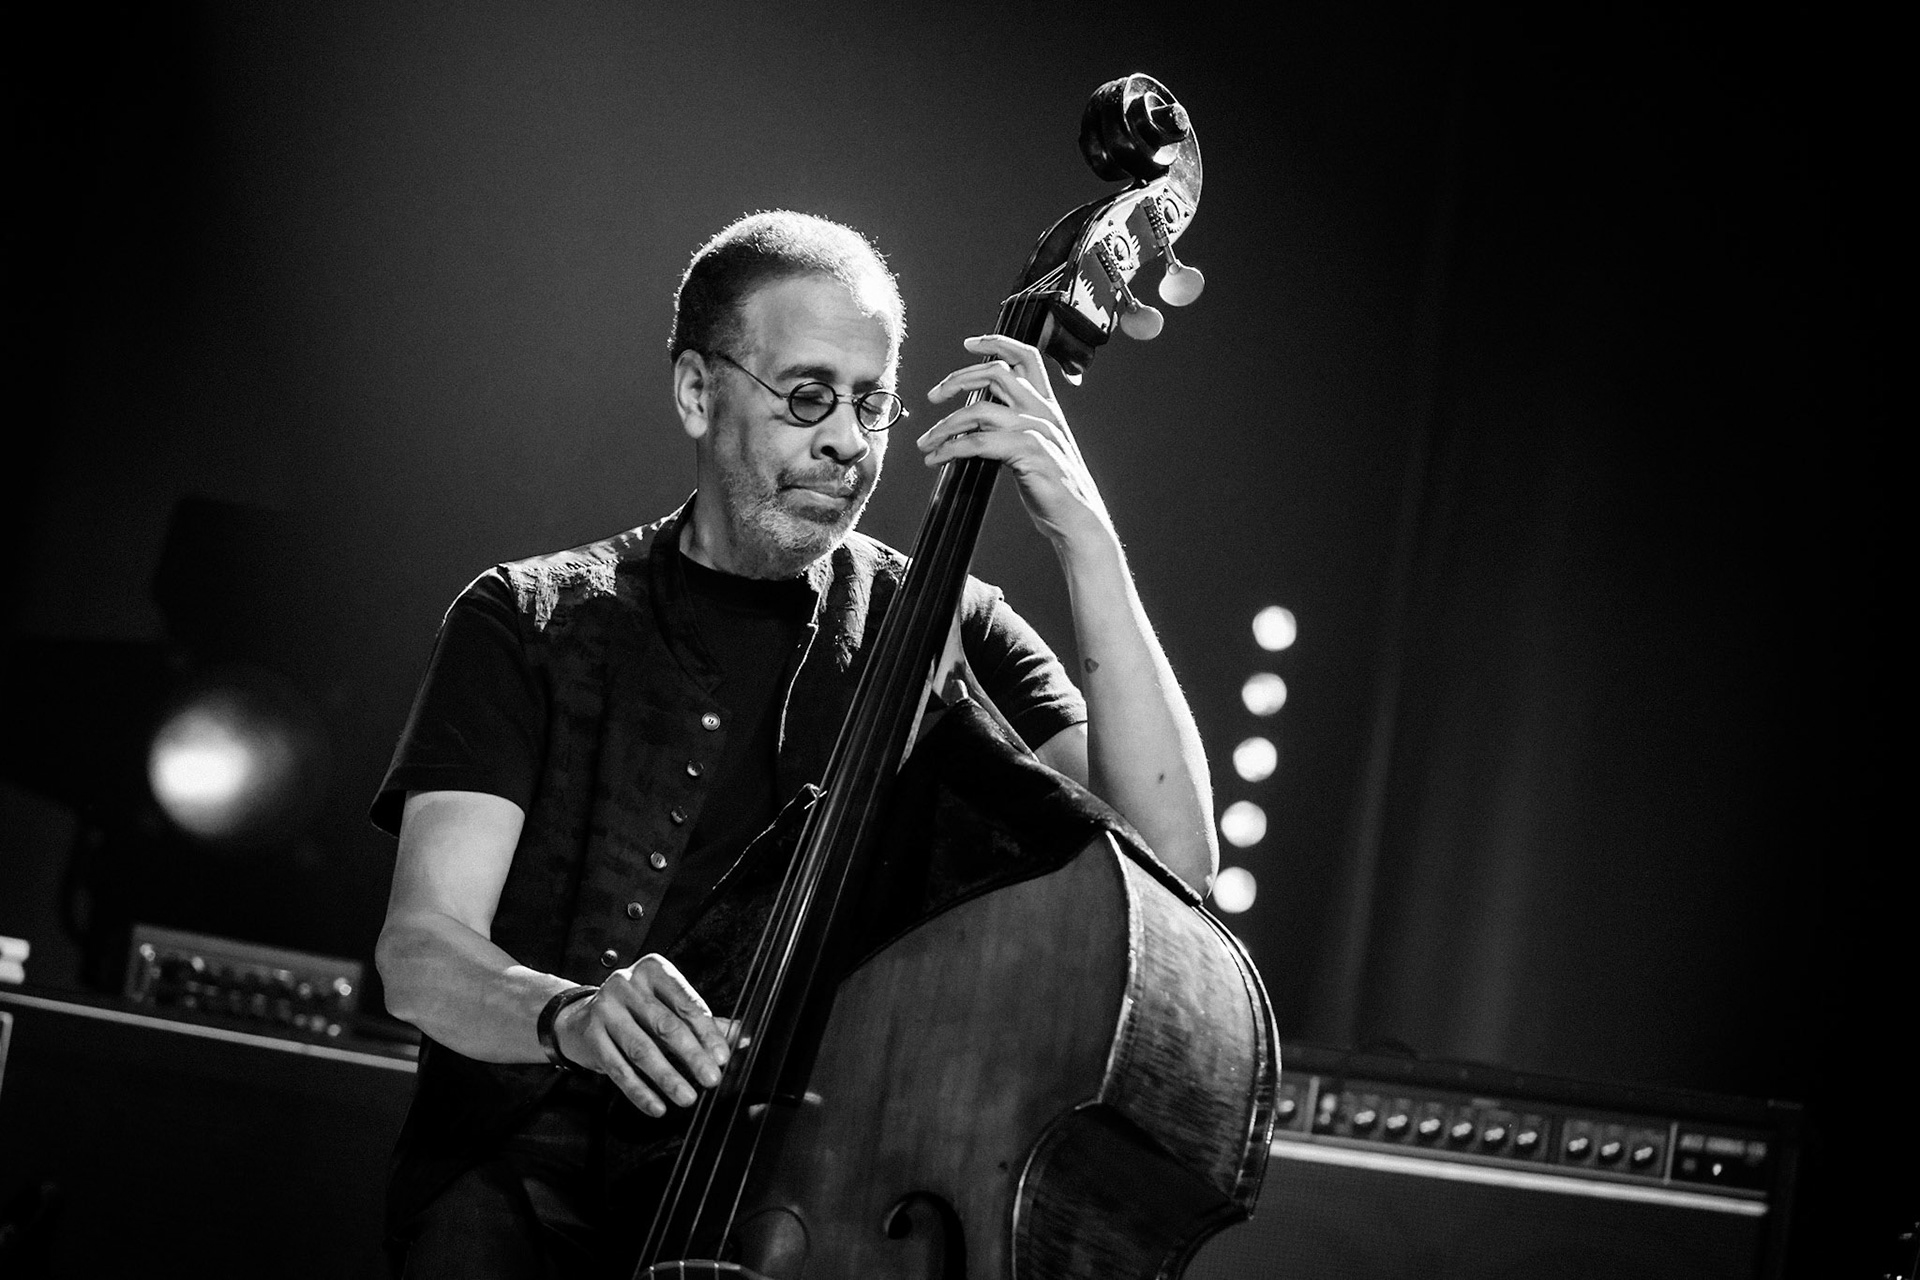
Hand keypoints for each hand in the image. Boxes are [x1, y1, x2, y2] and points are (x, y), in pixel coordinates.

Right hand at [553, 954, 738, 1116]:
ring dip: (668, 1078)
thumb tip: (741, 1035)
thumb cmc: (635, 1012)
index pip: (686, 1003)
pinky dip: (640, 1091)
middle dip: (692, 1056)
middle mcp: (627, 984)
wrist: (579, 1019)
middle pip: (666, 1026)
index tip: (723, 1056)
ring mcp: (605, 1010)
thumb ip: (703, 1021)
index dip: (707, 1033)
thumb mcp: (668, 1007)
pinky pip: (619, 1069)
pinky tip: (657, 1106)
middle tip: (711, 1079)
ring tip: (687, 1097)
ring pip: (642, 1049)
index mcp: (653, 970)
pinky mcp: (591, 1036)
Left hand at [921, 334, 1114, 548]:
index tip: (969, 343)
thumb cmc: (1053, 488)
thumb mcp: (1034, 448)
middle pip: (996, 374)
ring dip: (945, 426)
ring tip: (926, 443)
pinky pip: (980, 442)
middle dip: (957, 379)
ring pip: (980, 410)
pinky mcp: (1030, 452)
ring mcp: (1038, 430)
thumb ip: (1011, 428)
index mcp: (1047, 406)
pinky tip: (938, 458)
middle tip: (933, 396)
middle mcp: (1044, 412)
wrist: (1077, 520)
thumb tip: (973, 421)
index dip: (997, 343)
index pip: (1026, 357)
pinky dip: (952, 448)